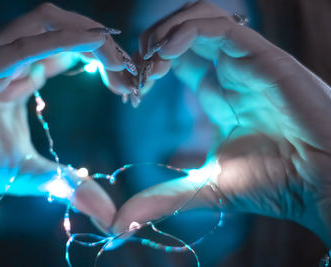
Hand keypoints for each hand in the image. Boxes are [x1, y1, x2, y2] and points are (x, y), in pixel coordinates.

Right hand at [0, 2, 141, 228]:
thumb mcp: (29, 174)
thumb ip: (65, 183)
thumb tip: (105, 210)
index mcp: (21, 75)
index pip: (69, 49)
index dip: (101, 57)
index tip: (126, 80)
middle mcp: (8, 60)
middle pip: (65, 29)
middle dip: (102, 44)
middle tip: (128, 71)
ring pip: (47, 24)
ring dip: (89, 38)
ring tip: (118, 62)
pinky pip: (22, 45)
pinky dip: (60, 41)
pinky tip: (90, 46)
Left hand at [112, 1, 330, 245]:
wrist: (323, 185)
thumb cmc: (275, 183)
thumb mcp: (205, 187)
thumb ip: (164, 197)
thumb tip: (122, 222)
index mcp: (221, 96)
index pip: (179, 60)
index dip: (151, 66)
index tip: (134, 89)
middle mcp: (233, 73)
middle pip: (184, 33)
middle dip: (152, 45)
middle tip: (138, 72)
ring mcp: (247, 61)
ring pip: (199, 18)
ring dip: (165, 33)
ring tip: (151, 60)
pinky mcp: (262, 56)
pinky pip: (218, 25)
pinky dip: (186, 31)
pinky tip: (166, 54)